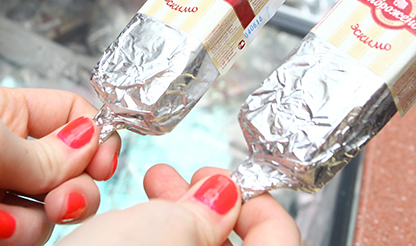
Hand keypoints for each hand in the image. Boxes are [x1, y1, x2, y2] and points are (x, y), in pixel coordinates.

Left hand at [0, 82, 120, 245]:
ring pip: (41, 218)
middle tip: (58, 204)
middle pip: (68, 176)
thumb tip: (92, 144)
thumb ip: (45, 151)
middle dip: (70, 194)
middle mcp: (1, 155)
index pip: (72, 121)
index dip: (95, 141)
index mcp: (6, 114)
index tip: (103, 165)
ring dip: (22, 227)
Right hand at [56, 164, 300, 245]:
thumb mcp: (161, 234)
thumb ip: (208, 211)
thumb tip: (227, 195)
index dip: (261, 205)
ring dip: (181, 220)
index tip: (229, 182)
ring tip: (152, 186)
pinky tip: (131, 223)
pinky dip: (157, 243)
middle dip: (212, 205)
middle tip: (189, 177)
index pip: (284, 245)